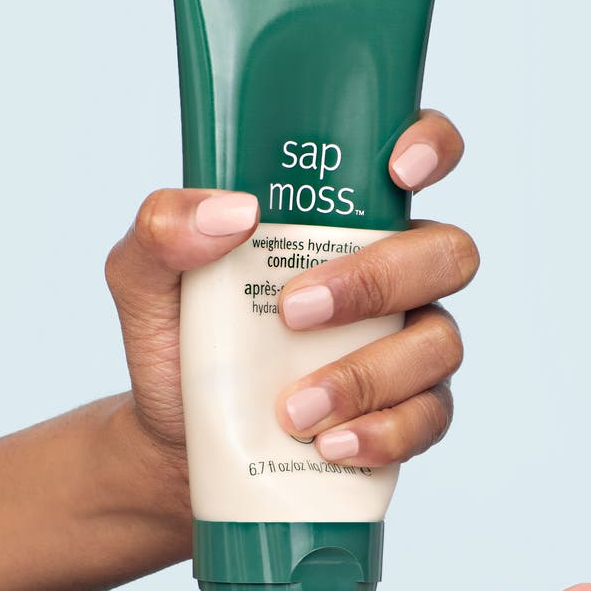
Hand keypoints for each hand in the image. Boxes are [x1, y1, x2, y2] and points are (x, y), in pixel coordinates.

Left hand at [105, 110, 474, 537]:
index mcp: (344, 218)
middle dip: (378, 280)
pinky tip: (329, 446)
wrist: (179, 441)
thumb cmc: (180, 340)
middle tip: (293, 312)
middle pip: (447, 252)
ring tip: (293, 408)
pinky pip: (430, 418)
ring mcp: (410, 343)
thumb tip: (230, 213)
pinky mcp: (411, 412)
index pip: (418, 154)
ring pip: (441, 342)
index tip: (399, 169)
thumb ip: (161, 228)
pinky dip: (384, 433)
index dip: (431, 145)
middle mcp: (394, 272)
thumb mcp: (143, 278)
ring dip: (369, 374)